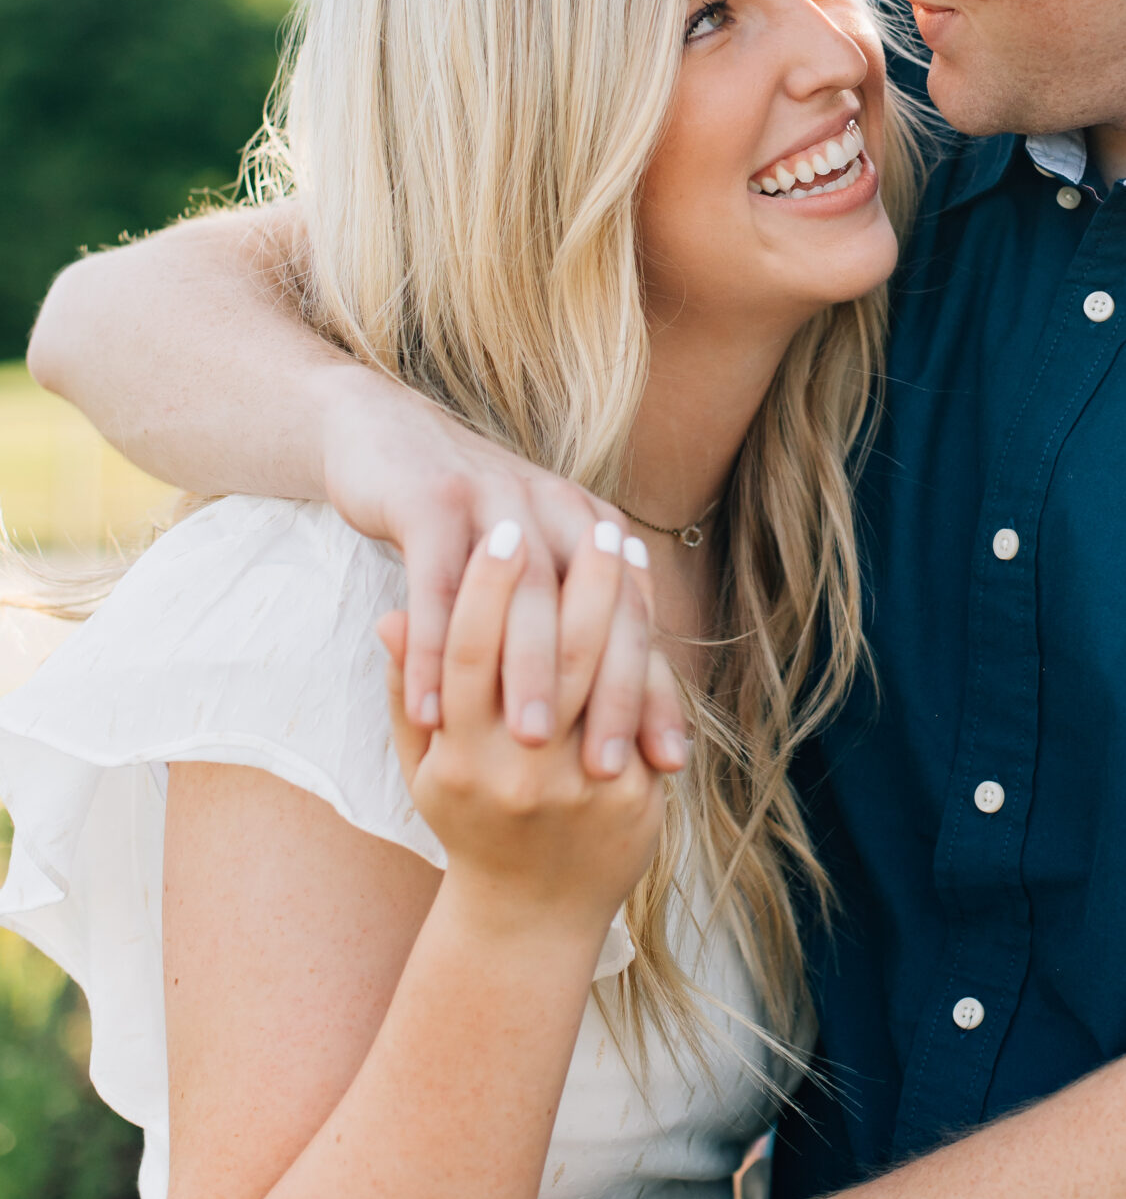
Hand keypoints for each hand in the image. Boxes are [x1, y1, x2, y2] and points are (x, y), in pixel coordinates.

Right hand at [318, 361, 686, 775]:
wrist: (385, 431)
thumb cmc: (460, 518)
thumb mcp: (520, 559)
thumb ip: (557, 621)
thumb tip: (607, 700)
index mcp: (587, 524)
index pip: (633, 619)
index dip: (650, 689)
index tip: (667, 760)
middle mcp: (555, 508)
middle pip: (591, 614)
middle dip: (605, 694)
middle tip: (609, 767)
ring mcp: (494, 500)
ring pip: (523, 599)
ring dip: (529, 674)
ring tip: (534, 743)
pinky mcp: (431, 500)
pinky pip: (436, 585)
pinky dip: (432, 650)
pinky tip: (432, 709)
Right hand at [383, 529, 665, 934]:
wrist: (525, 923)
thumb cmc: (467, 822)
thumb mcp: (423, 762)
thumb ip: (411, 691)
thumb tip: (390, 618)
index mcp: (459, 755)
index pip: (469, 652)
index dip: (485, 590)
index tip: (501, 534)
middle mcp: (514, 771)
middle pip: (549, 652)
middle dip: (573, 580)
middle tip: (586, 521)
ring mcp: (575, 790)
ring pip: (601, 674)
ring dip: (616, 603)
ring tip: (620, 546)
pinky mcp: (629, 803)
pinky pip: (639, 712)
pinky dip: (643, 656)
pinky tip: (642, 604)